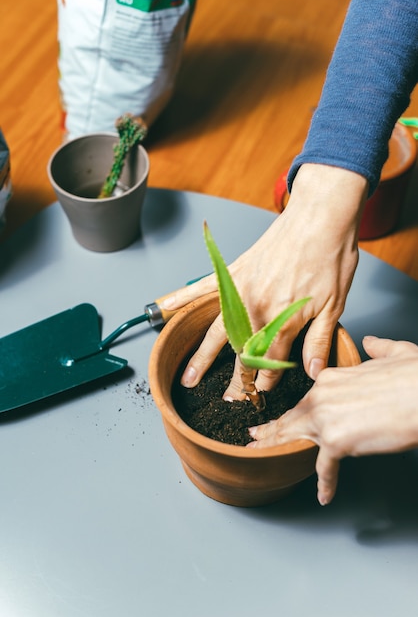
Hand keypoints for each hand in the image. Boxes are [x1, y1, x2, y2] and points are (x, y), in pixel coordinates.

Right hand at [160, 164, 367, 395]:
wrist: (321, 216)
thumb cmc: (332, 256)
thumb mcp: (335, 304)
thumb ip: (319, 341)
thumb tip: (313, 373)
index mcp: (282, 319)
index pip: (270, 363)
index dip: (267, 382)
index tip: (262, 394)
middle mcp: (256, 309)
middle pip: (240, 354)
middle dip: (233, 381)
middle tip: (225, 400)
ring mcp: (240, 290)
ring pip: (215, 330)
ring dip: (201, 356)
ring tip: (188, 376)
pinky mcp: (233, 271)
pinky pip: (202, 287)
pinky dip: (182, 296)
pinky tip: (165, 306)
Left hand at [248, 336, 417, 504]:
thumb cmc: (415, 378)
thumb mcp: (395, 353)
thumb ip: (379, 348)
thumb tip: (372, 343)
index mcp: (331, 378)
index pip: (307, 398)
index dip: (295, 409)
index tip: (285, 414)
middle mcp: (322, 396)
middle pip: (291, 416)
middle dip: (270, 428)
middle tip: (254, 437)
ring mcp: (325, 419)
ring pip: (293, 437)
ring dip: (276, 447)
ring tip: (261, 455)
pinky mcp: (336, 442)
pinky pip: (325, 468)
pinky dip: (325, 483)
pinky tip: (324, 494)